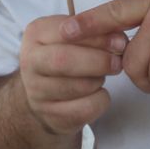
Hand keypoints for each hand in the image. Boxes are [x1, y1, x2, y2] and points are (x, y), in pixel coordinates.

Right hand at [19, 15, 127, 133]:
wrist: (47, 94)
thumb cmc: (68, 56)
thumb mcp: (76, 36)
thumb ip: (96, 32)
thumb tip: (119, 38)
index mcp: (36, 33)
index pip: (68, 31)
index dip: (98, 38)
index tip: (120, 42)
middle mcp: (30, 62)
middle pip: (64, 60)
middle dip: (98, 61)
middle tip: (117, 62)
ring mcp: (37, 92)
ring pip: (78, 86)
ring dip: (99, 80)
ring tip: (101, 75)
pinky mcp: (51, 116)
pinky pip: (86, 108)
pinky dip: (100, 100)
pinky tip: (96, 94)